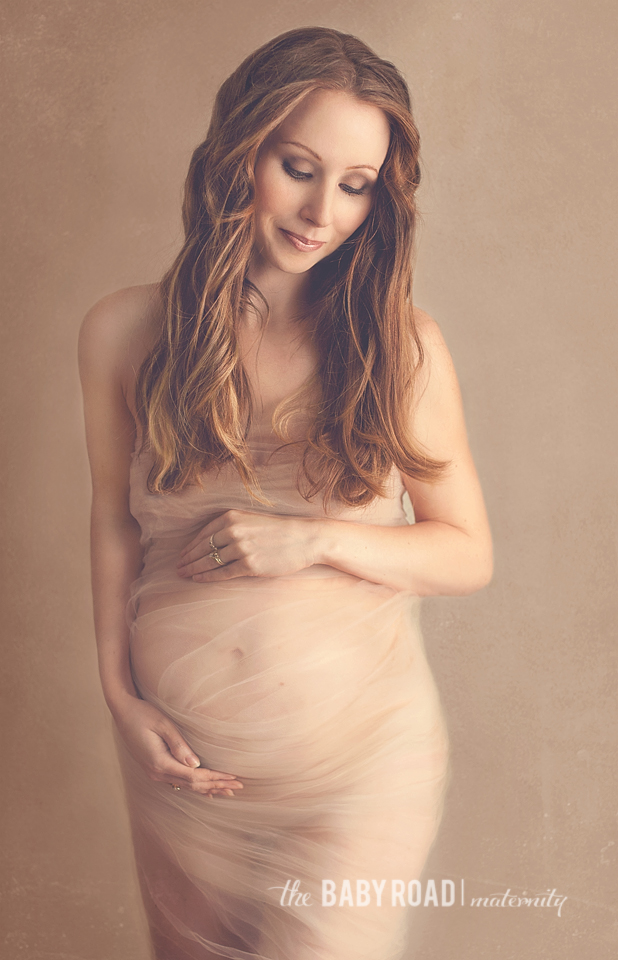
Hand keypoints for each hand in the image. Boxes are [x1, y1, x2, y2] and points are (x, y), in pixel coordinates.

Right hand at [112, 696, 243, 797]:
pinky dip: (194, 786)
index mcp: (160, 762)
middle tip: (238, 787)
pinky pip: (178, 781)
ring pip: (185, 786)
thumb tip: (196, 765)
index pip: (194, 776)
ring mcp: (154, 773)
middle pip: (192, 785)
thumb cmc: (143, 713)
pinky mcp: (154, 768)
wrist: (122, 711)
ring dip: (207, 788)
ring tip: (227, 791)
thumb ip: (179, 744)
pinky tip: (205, 791)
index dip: (215, 778)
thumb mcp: (162, 724)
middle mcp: (156, 773)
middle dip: (216, 786)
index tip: (233, 778)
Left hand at [176, 509, 322, 581]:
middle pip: (203, 548)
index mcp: (232, 517)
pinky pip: (222, 573)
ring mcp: (241, 548)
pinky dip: (207, 577)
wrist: (305, 538)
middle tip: (178, 568)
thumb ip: (232, 527)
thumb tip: (211, 541)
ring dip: (194, 569)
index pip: (203, 534)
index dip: (190, 546)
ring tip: (184, 575)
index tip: (182, 554)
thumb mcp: (252, 520)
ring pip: (209, 561)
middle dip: (188, 559)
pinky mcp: (249, 565)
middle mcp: (233, 531)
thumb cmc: (280, 530)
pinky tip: (198, 580)